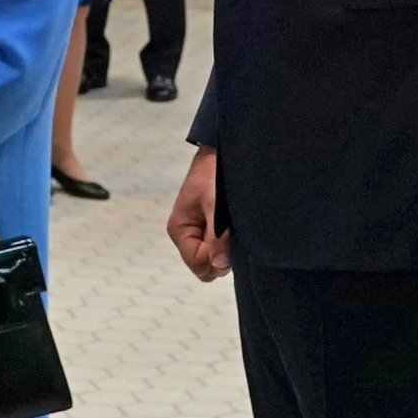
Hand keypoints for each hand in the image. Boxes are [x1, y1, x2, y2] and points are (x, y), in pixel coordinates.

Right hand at [167, 147, 230, 282]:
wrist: (223, 150)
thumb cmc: (214, 172)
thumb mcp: (214, 203)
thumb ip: (216, 236)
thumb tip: (220, 265)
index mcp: (180, 229)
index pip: (198, 264)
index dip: (215, 258)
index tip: (229, 239)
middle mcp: (188, 235)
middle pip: (207, 267)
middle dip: (222, 256)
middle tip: (234, 232)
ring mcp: (201, 233)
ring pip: (216, 260)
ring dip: (229, 248)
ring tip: (236, 225)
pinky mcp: (213, 229)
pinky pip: (222, 249)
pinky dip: (232, 243)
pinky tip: (238, 226)